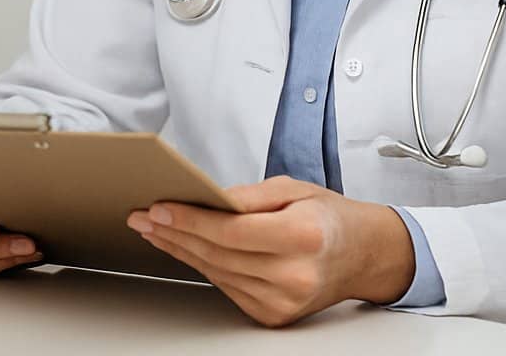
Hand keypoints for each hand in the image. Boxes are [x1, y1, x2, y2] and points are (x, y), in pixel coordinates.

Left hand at [127, 177, 416, 326]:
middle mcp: (295, 276)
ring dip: (180, 250)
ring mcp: (284, 302)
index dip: (190, 220)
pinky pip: (226, 286)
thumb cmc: (327, 217)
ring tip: (154, 229)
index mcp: (304, 238)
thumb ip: (248, 196)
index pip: (232, 232)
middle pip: (218, 254)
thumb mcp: (292, 189)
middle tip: (143, 216)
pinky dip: (202, 266)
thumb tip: (206, 198)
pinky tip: (182, 248)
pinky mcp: (274, 316)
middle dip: (175, 232)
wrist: (362, 256)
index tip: (159, 207)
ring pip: (216, 273)